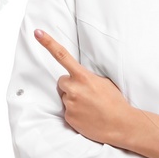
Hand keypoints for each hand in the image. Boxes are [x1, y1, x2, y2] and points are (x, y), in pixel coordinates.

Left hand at [35, 29, 135, 146]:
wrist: (120, 124)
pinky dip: (75, 113)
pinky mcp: (69, 117)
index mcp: (83, 76)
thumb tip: (76, 77)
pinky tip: (88, 115)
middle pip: (62, 81)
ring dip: (74, 99)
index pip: (62, 56)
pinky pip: (67, 111)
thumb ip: (87, 77)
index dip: (48, 43)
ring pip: (65, 97)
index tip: (37, 33)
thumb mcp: (104, 82)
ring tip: (90, 106)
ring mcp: (70, 104)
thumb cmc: (114, 102)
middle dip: (70, 85)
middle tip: (86, 93)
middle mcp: (74, 88)